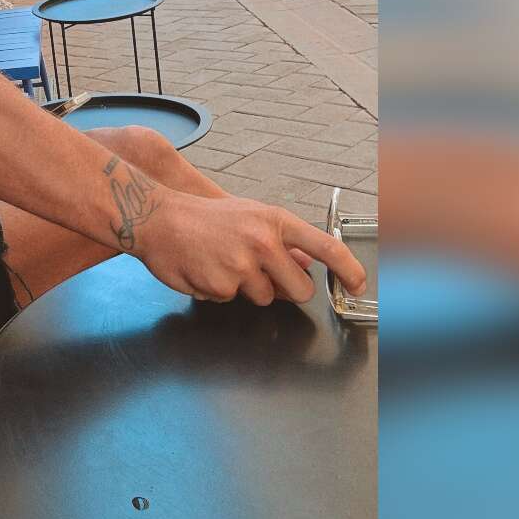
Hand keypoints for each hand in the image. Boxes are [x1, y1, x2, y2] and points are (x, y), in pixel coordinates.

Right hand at [132, 191, 366, 305]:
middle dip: (287, 292)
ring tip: (221, 263)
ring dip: (246, 289)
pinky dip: (219, 291)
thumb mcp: (250, 217)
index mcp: (275, 221)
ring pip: (263, 299)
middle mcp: (263, 243)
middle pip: (300, 291)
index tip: (360, 285)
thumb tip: (309, 262)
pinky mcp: (220, 286)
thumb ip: (282, 241)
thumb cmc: (205, 217)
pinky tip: (205, 270)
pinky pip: (231, 301)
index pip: (326, 247)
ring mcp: (242, 266)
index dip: (349, 269)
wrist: (158, 218)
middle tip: (263, 276)